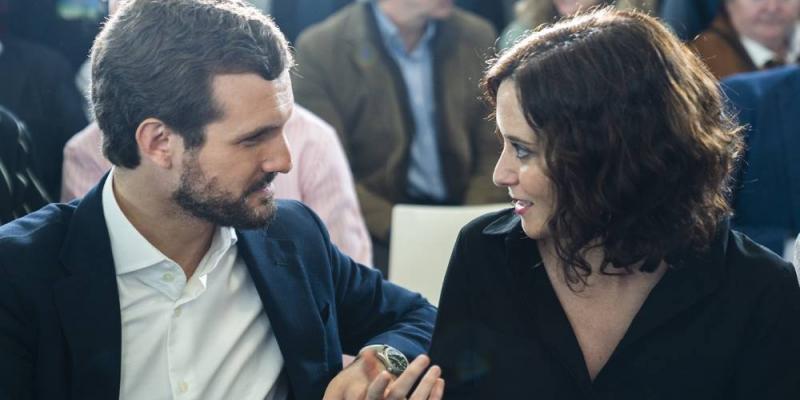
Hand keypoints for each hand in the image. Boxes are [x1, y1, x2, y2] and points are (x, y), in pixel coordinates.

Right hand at [323, 353, 444, 399]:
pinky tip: (439, 381)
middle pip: (397, 394)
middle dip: (411, 375)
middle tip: (425, 357)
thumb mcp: (367, 390)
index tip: (385, 373)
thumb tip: (367, 352)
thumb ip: (369, 372)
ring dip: (427, 383)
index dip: (379, 386)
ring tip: (436, 368)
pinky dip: (435, 395)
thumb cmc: (375, 399)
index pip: (373, 395)